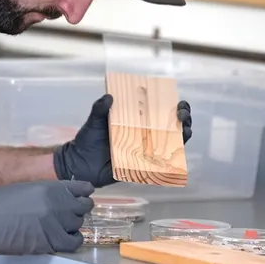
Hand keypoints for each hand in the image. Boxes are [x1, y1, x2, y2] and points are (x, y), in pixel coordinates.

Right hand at [0, 180, 93, 254]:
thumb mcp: (27, 187)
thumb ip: (48, 191)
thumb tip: (62, 197)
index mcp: (52, 187)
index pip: (83, 188)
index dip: (82, 193)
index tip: (80, 197)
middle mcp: (59, 204)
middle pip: (84, 207)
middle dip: (78, 209)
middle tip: (67, 213)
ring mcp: (57, 224)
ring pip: (79, 224)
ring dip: (71, 225)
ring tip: (59, 226)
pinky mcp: (50, 242)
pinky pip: (73, 242)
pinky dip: (71, 240)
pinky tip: (62, 238)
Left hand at [52, 95, 192, 187]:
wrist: (80, 164)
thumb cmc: (87, 140)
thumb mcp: (93, 122)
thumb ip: (99, 109)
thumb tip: (109, 97)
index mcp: (135, 120)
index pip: (161, 110)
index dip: (175, 106)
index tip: (178, 103)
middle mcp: (144, 134)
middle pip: (172, 126)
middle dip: (184, 119)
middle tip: (181, 115)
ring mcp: (145, 150)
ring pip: (172, 143)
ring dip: (183, 137)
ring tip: (184, 131)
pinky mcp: (142, 166)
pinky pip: (161, 164)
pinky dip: (172, 159)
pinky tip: (176, 152)